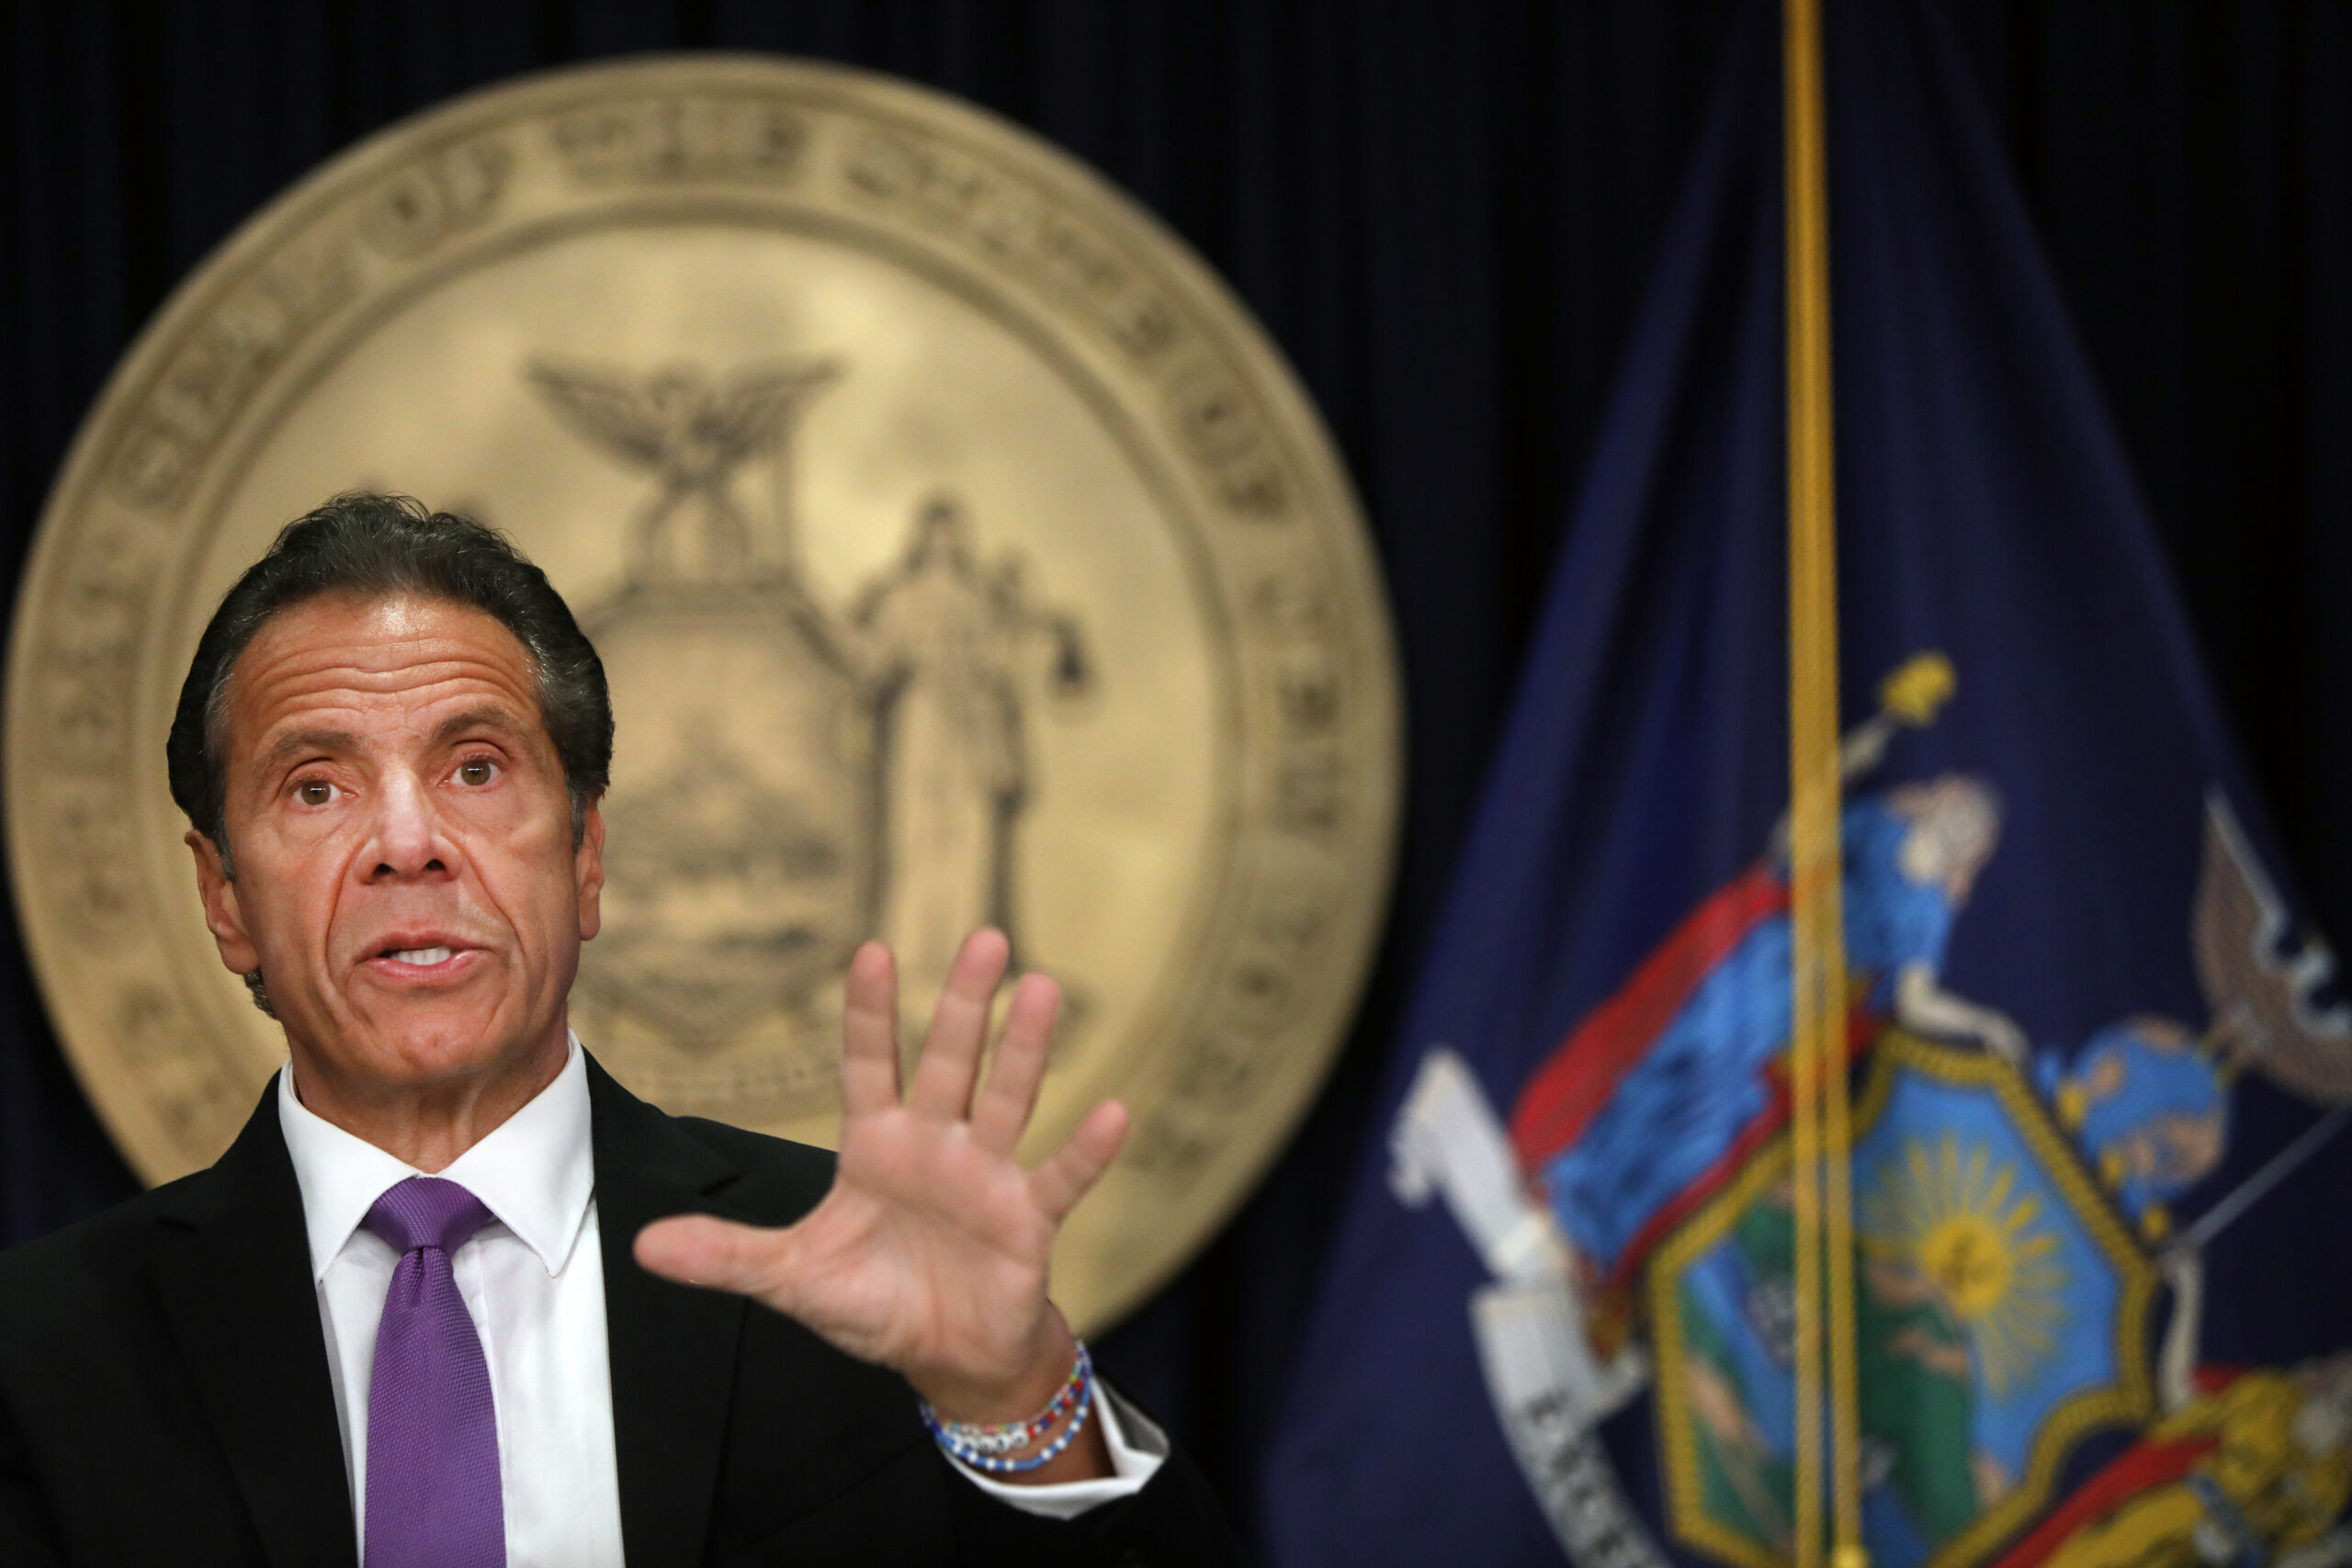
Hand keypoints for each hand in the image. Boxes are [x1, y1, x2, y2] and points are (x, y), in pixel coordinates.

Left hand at [634, 929, 1128, 1478]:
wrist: (946, 1358)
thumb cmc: (874, 1301)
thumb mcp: (793, 1279)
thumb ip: (730, 1256)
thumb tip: (645, 1245)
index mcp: (876, 1146)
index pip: (870, 1065)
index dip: (870, 1013)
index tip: (873, 952)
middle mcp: (936, 1145)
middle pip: (950, 1062)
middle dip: (964, 1004)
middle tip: (986, 939)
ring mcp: (987, 1176)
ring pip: (1007, 1099)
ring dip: (1026, 1050)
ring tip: (1045, 989)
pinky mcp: (1029, 1219)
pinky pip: (1060, 1177)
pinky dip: (1087, 1150)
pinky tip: (1113, 1110)